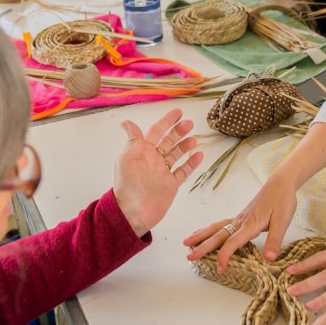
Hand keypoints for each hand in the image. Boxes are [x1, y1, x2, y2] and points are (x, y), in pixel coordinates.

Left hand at [114, 108, 203, 237]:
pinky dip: (191, 163)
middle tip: (189, 123)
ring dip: (185, 146)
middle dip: (179, 131)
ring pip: (177, 155)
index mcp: (142, 151)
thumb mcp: (127, 158)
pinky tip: (198, 155)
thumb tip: (127, 122)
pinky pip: (183, 171)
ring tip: (193, 139)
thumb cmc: (128, 184)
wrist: (134, 212)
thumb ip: (133, 140)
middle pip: (169, 141)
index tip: (178, 112)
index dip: (167, 121)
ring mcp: (163, 172)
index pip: (156, 132)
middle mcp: (153, 160)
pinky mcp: (171, 185)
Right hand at [184, 178, 297, 271]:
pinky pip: (221, 224)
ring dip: (201, 236)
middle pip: (218, 235)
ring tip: (186, 243)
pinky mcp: (240, 216)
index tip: (219, 269)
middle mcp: (240, 222)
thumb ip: (275, 240)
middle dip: (203, 247)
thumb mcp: (283, 221)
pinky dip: (210, 229)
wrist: (280, 183)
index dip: (224, 256)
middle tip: (189, 257)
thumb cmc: (282, 201)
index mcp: (250, 225)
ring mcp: (239, 218)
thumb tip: (269, 259)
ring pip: (216, 228)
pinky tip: (205, 232)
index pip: (232, 242)